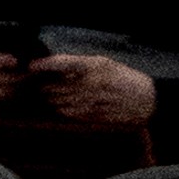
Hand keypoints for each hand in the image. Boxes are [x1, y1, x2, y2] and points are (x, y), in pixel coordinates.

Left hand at [33, 51, 156, 131]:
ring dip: (53, 99)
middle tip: (38, 84)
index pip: (61, 63)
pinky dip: (65, 110)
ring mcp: (94, 100)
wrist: (147, 100)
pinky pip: (73, 113)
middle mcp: (92, 82)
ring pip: (62, 101)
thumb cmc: (125, 79)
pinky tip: (62, 108)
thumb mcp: (105, 64)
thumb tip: (57, 67)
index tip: (31, 66)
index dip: (44, 65)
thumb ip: (81, 65)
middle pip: (58, 84)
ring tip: (49, 96)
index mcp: (94, 66)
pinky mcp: (96, 115)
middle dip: (46, 85)